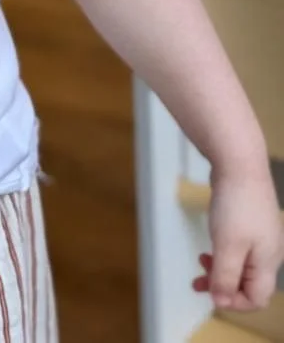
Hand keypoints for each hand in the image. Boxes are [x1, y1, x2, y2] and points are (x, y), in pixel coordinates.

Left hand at [193, 165, 283, 310]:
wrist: (240, 164)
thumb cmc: (236, 206)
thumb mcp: (227, 246)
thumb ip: (225, 277)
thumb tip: (221, 302)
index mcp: (268, 262)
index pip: (257, 298)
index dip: (234, 302)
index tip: (210, 293)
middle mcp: (269, 252)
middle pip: (248, 283)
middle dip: (223, 286)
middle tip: (197, 282)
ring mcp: (261, 236)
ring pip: (241, 264)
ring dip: (220, 269)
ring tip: (199, 263)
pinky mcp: (251, 222)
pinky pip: (238, 248)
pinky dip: (222, 252)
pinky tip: (210, 246)